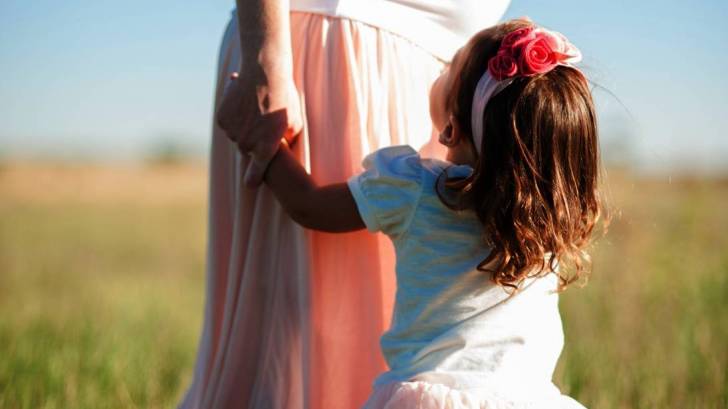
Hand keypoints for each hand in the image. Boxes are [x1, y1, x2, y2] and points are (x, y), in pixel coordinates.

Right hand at [217, 71, 302, 186]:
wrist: (264, 73)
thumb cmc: (285, 98)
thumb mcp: (294, 123)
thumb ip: (285, 141)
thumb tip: (281, 149)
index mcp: (265, 148)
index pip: (256, 173)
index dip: (254, 179)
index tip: (251, 183)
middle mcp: (246, 144)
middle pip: (247, 150)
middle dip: (254, 141)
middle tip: (263, 123)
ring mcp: (232, 132)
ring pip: (236, 135)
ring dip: (244, 127)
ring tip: (255, 109)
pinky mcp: (222, 118)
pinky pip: (227, 123)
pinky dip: (233, 115)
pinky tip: (244, 102)